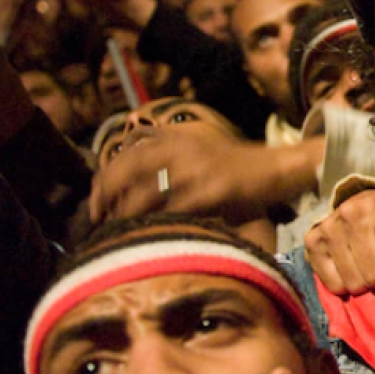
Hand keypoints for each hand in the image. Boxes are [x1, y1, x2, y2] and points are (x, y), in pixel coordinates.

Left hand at [90, 128, 317, 223]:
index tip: (96, 204)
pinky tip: (154, 236)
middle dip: (105, 198)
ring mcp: (196, 168)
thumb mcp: (199, 150)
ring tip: (120, 233)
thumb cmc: (238, 165)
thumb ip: (168, 160)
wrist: (279, 167)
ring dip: (127, 216)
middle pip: (126, 171)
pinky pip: (175, 210)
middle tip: (98, 221)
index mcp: (174, 137)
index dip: (104, 181)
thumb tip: (130, 189)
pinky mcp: (213, 188)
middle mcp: (181, 148)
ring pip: (145, 194)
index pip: (124, 155)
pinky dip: (159, 225)